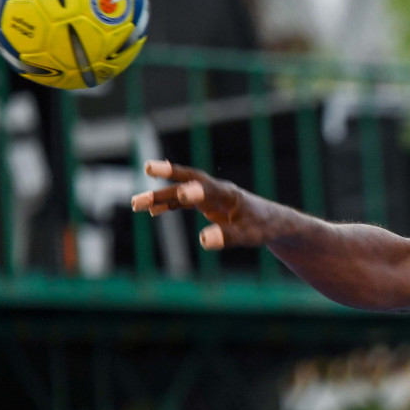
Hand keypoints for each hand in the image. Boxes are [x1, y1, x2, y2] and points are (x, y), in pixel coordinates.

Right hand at [131, 160, 270, 249]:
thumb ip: (228, 237)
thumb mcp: (249, 236)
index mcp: (230, 195)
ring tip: (136, 205)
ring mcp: (210, 196)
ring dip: (161, 196)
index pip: (209, 188)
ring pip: (182, 192)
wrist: (272, 222)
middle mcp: (217, 191)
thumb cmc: (263, 227)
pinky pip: (183, 202)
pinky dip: (169, 205)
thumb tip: (203, 240)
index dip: (195, 190)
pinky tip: (152, 212)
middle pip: (190, 181)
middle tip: (148, 169)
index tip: (182, 194)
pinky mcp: (207, 204)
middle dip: (169, 176)